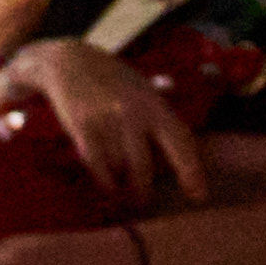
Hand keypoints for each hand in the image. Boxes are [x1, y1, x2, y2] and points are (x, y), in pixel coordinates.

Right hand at [8, 38, 208, 205]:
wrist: (67, 61)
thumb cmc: (110, 76)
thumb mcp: (142, 87)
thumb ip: (162, 109)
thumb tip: (184, 130)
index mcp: (154, 104)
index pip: (180, 141)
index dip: (191, 171)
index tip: (198, 196)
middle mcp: (134, 114)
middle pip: (145, 166)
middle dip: (144, 191)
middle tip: (144, 203)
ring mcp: (107, 121)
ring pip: (120, 168)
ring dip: (122, 186)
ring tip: (124, 197)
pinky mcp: (83, 127)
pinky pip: (97, 164)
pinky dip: (104, 179)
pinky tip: (107, 185)